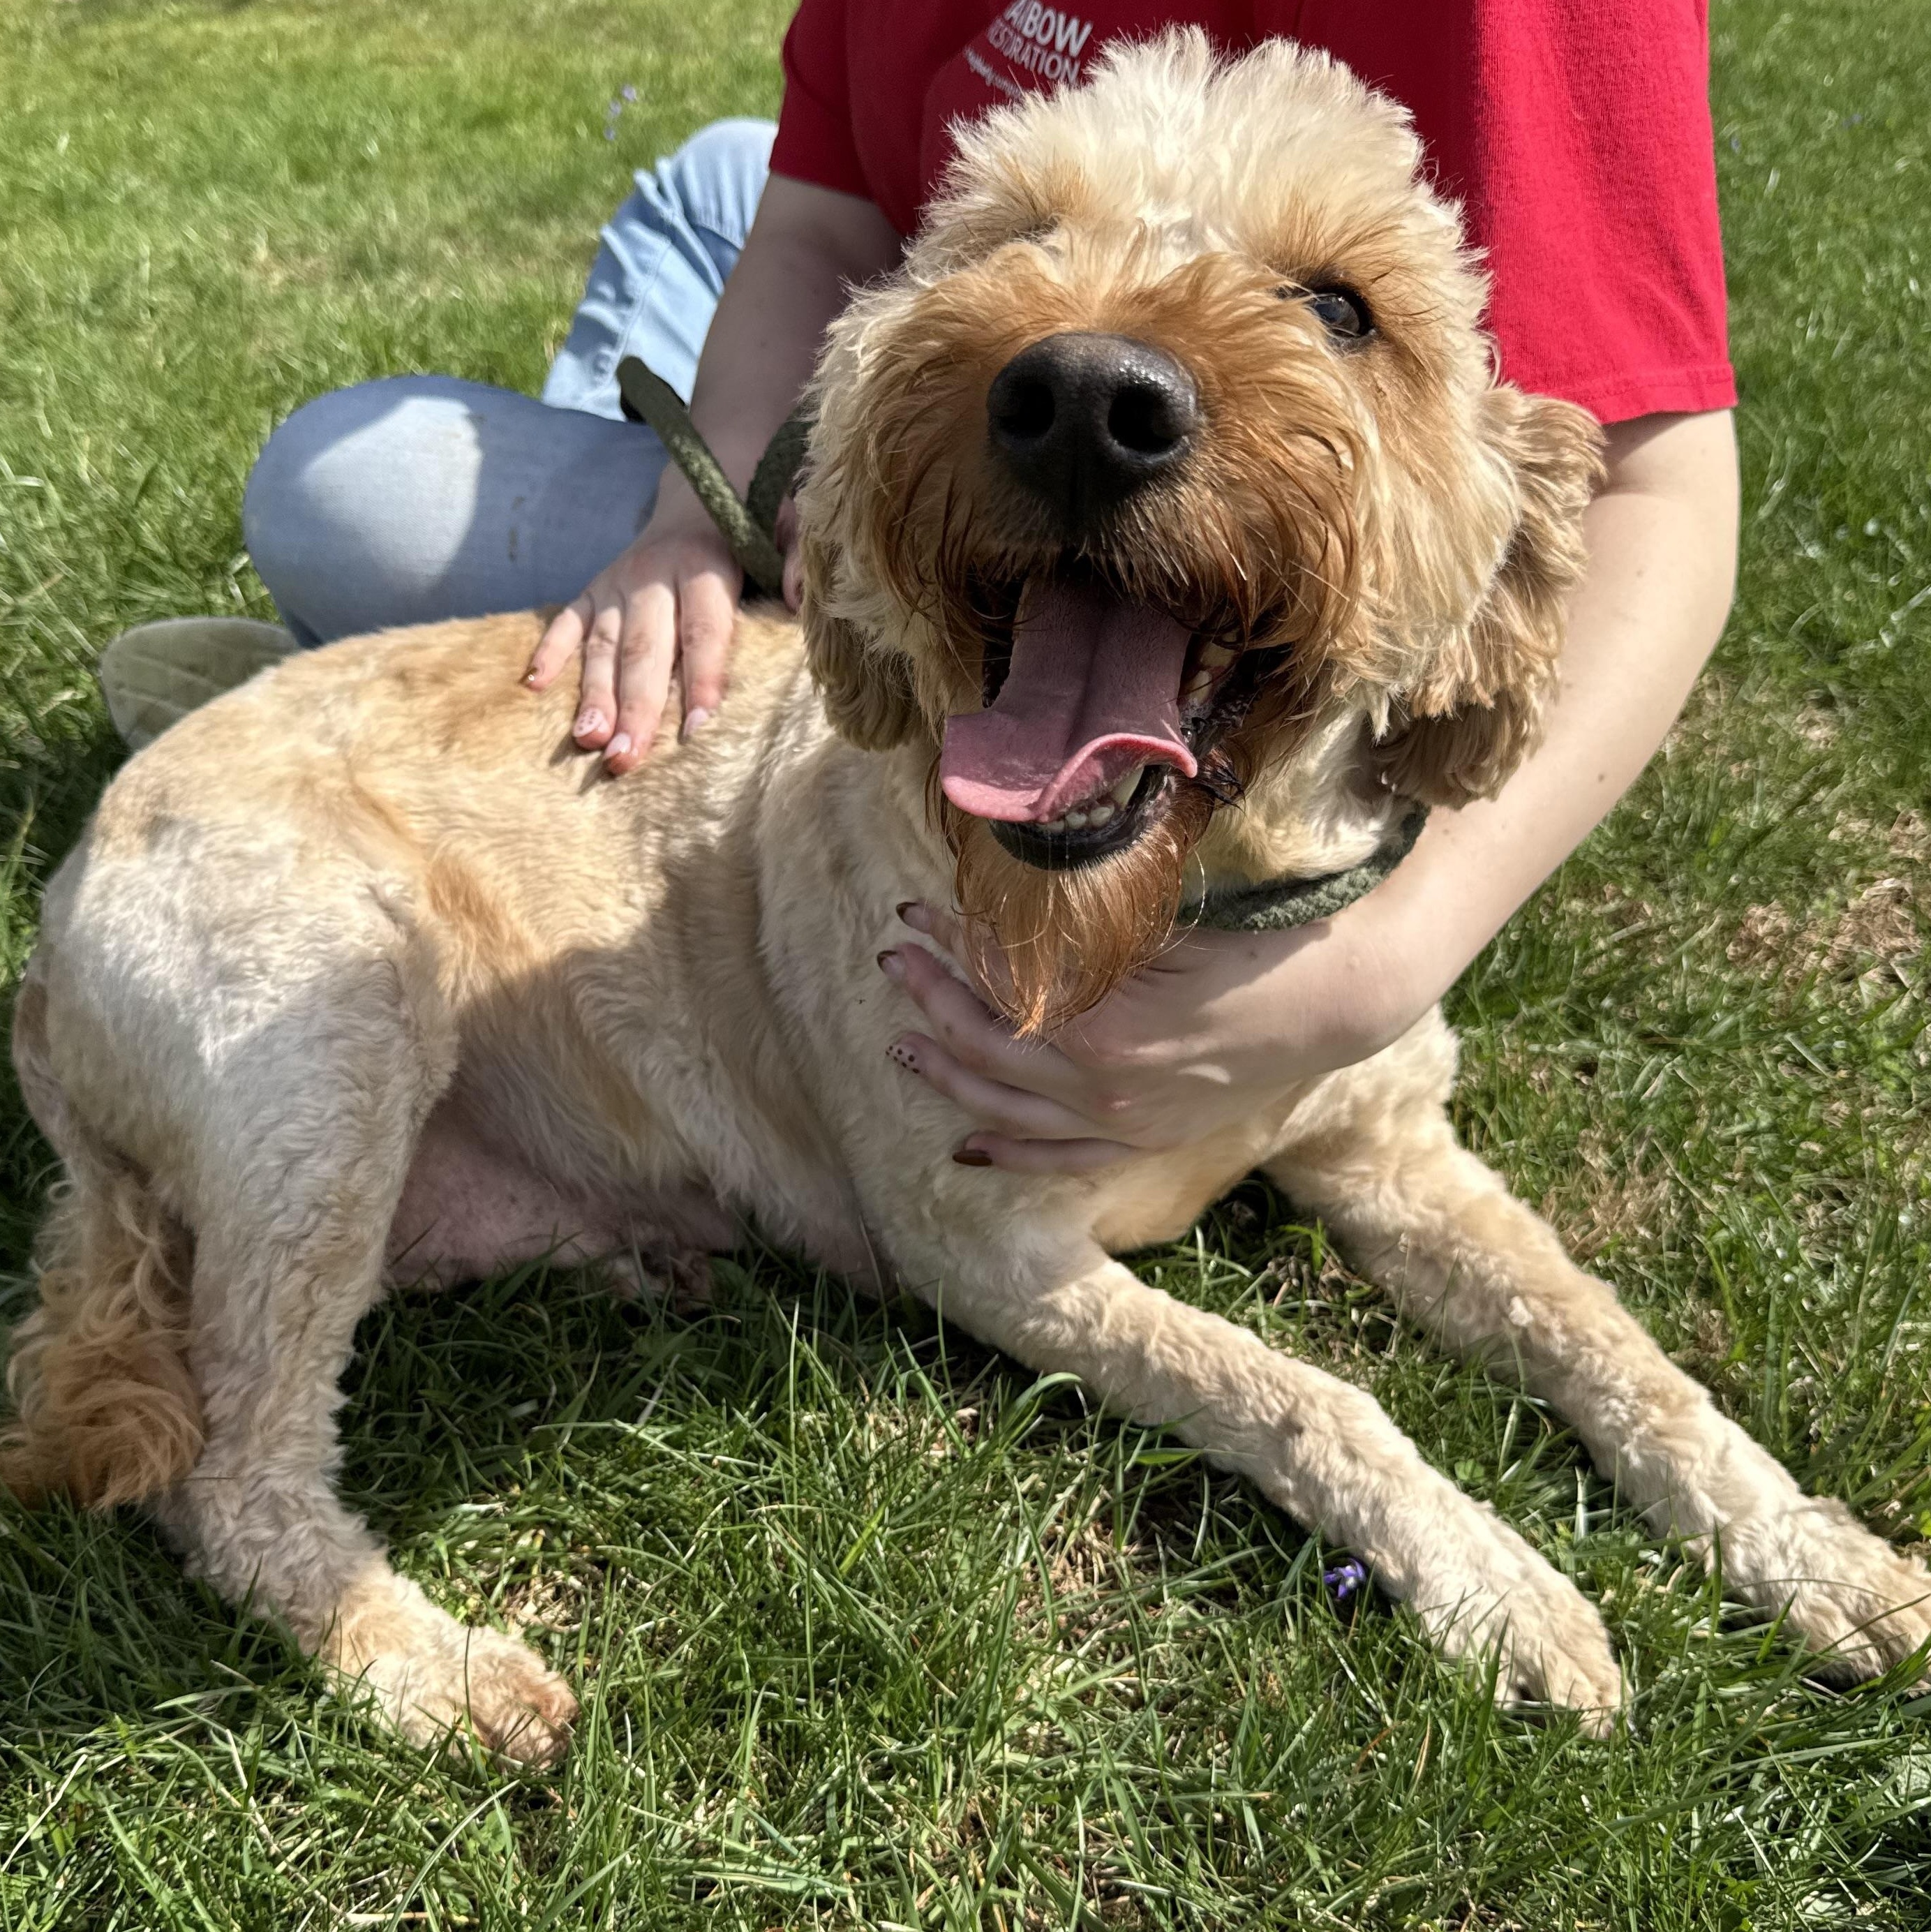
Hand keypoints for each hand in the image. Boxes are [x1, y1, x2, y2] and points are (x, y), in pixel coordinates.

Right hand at [523, 483, 803, 775]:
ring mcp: (618, 583)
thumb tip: (799, 599)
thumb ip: (798, 555)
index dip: (702, 678)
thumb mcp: (788, 522)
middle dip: (636, 707)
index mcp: (705, 563)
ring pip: (604, 645)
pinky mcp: (594, 588)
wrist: (703, 489)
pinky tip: (533, 686)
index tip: (698, 729)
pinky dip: (549, 651)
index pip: (704, 630)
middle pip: (645, 649)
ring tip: (588, 740)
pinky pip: (566, 621)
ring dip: (594, 695)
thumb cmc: (755, 522)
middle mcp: (654, 574)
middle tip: (627, 758)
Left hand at [877, 899, 1428, 1173]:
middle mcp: (1102, 1087)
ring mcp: (1122, 1122)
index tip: (915, 912)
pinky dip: (1009, 1152)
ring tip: (903, 1041)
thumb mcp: (1160, 927)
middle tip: (895, 961)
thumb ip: (1078, 936)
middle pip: (985, 1048)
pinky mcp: (1144, 1139)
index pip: (997, 986)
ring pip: (1006, 1108)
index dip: (950, 944)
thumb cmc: (1255, 944)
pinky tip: (966, 1144)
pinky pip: (1060, 1159)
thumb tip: (1004, 913)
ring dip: (946, 1074)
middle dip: (932, 998)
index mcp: (1103, 1027)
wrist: (1336, 1001)